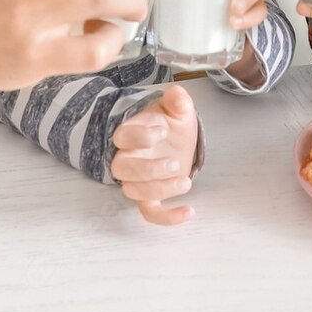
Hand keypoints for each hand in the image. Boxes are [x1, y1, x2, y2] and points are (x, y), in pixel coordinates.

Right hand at [110, 84, 197, 224]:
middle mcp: (129, 157)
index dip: (140, 136)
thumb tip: (177, 94)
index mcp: (131, 133)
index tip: (163, 130)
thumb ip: (177, 100)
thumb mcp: (177, 107)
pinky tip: (189, 211)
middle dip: (148, 169)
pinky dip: (167, 217)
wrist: (176, 138)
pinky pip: (150, 212)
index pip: (123, 137)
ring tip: (185, 182)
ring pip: (133, 191)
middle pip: (123, 168)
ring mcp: (138, 179)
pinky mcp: (152, 195)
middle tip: (175, 162)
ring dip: (158, 189)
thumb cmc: (170, 122)